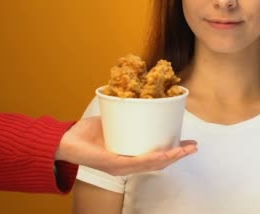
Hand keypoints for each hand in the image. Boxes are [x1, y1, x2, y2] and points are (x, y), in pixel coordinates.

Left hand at [55, 116, 196, 175]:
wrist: (66, 139)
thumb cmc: (89, 132)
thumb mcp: (114, 119)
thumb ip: (128, 112)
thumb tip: (143, 93)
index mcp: (131, 155)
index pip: (157, 156)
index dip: (175, 151)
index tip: (190, 143)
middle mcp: (128, 164)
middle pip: (159, 162)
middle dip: (179, 154)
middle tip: (194, 147)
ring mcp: (121, 166)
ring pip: (152, 164)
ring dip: (171, 157)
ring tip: (184, 150)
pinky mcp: (113, 164)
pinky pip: (137, 162)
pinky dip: (153, 158)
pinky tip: (164, 155)